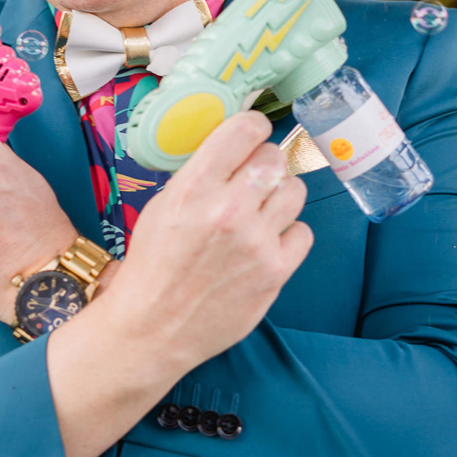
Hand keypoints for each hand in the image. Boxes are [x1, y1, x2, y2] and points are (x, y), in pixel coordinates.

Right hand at [47, 109, 312, 456]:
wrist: (153, 328)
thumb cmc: (153, 267)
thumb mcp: (162, 207)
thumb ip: (199, 175)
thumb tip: (234, 147)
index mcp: (193, 189)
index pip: (244, 130)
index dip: (252, 128)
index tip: (251, 135)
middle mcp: (228, 211)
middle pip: (274, 158)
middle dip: (264, 164)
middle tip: (253, 179)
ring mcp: (256, 243)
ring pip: (295, 191)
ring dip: (280, 196)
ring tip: (261, 211)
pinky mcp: (275, 272)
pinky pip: (303, 232)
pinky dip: (288, 234)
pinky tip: (267, 242)